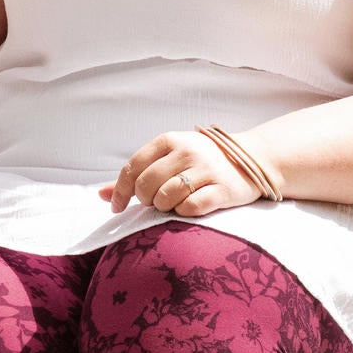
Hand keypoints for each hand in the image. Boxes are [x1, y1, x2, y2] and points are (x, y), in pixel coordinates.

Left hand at [100, 129, 265, 217]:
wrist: (251, 159)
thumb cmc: (201, 161)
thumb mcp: (169, 158)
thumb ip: (136, 175)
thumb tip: (101, 195)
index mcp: (169, 140)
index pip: (132, 167)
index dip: (121, 191)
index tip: (117, 207)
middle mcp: (187, 151)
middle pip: (146, 185)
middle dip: (145, 200)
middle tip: (155, 203)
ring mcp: (206, 170)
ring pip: (166, 198)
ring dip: (164, 207)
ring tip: (173, 203)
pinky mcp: (222, 189)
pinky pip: (190, 208)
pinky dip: (184, 212)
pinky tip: (190, 207)